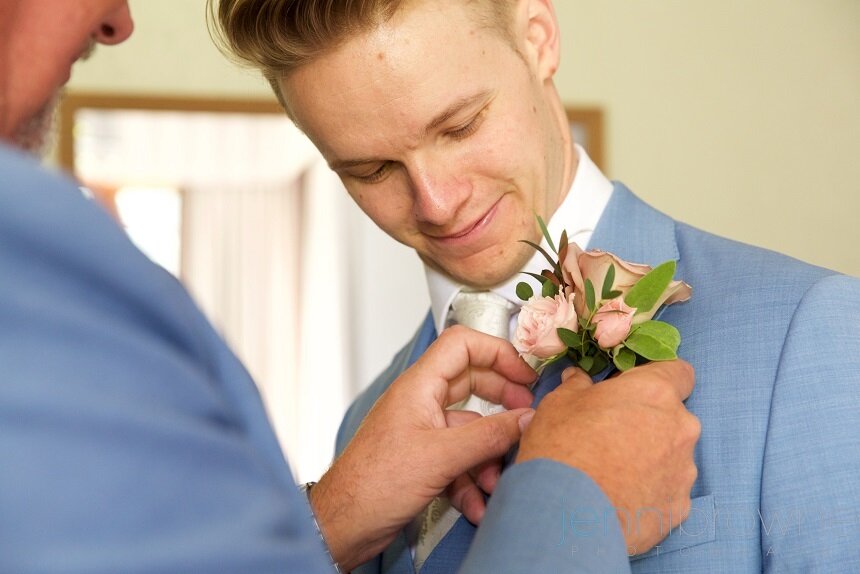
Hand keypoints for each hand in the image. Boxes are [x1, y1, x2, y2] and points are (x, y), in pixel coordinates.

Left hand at [309, 326, 536, 570]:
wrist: (342, 526)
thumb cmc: (372, 484)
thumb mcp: (441, 457)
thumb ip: (489, 436)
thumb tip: (527, 419)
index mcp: (419, 386)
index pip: (462, 345)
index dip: (498, 352)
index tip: (525, 375)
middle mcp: (420, 402)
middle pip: (473, 384)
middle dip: (503, 405)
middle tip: (526, 420)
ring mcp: (422, 431)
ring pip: (469, 429)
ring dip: (488, 456)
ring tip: (497, 482)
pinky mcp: (422, 460)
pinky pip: (458, 460)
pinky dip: (471, 481)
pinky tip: (477, 505)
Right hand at [516, 360, 699, 554]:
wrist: (564, 516)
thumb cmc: (561, 448)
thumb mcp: (558, 403)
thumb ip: (577, 385)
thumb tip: (579, 378)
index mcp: (655, 392)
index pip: (680, 372)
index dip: (657, 378)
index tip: (634, 389)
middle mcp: (680, 428)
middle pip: (673, 416)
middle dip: (649, 421)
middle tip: (611, 434)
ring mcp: (684, 471)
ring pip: (672, 455)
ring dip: (650, 458)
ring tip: (613, 473)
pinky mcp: (679, 508)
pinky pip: (668, 490)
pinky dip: (649, 491)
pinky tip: (620, 498)